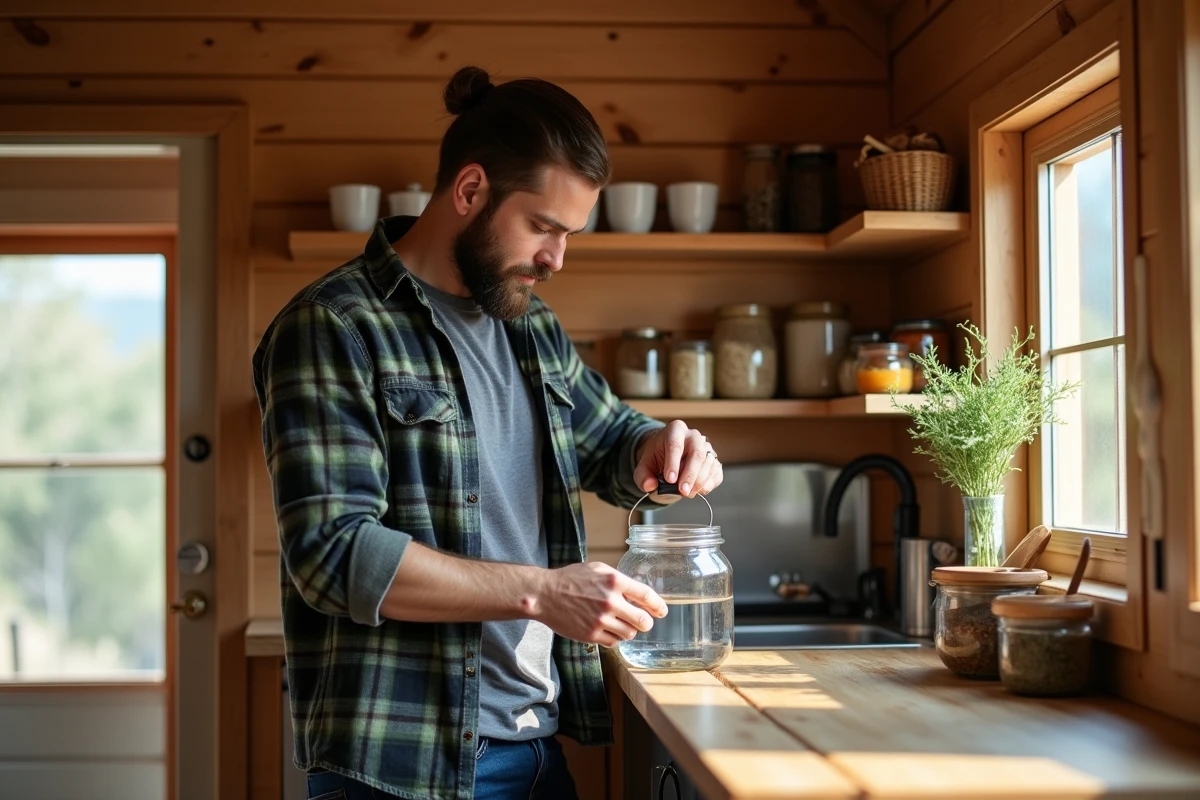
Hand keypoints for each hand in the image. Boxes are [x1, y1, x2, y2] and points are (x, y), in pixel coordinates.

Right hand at [531, 562, 666, 646]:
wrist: (545, 594)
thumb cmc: (571, 579)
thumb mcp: (597, 570)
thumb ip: (618, 580)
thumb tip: (637, 594)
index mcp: (614, 581)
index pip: (646, 595)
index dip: (658, 605)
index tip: (662, 611)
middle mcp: (610, 601)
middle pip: (643, 621)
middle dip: (646, 623)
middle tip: (643, 622)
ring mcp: (601, 620)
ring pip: (629, 634)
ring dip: (628, 630)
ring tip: (620, 624)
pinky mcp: (591, 635)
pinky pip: (614, 642)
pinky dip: (614, 638)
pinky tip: (607, 630)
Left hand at [633, 420, 723, 497]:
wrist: (669, 456)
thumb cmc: (658, 458)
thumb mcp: (645, 465)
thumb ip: (643, 476)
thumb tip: (650, 485)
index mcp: (675, 430)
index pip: (675, 445)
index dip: (673, 463)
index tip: (670, 480)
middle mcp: (693, 436)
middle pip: (696, 453)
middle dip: (690, 474)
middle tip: (682, 491)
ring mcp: (706, 447)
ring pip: (708, 463)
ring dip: (699, 481)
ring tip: (687, 493)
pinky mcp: (714, 460)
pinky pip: (716, 472)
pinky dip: (708, 484)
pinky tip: (697, 490)